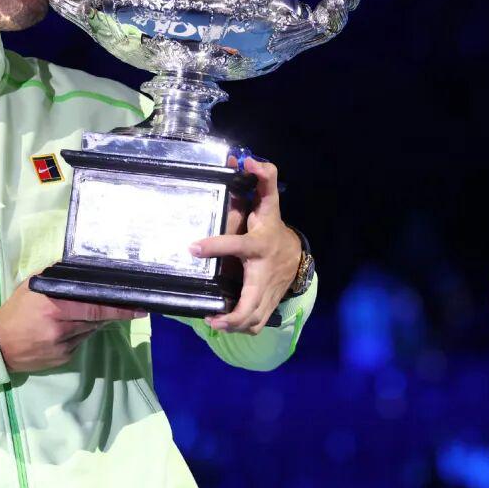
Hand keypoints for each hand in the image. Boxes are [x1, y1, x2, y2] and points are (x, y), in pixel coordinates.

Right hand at [0, 277, 146, 372]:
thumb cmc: (15, 311)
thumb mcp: (32, 287)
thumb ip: (55, 279)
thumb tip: (79, 271)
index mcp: (54, 306)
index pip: (94, 306)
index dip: (119, 308)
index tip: (139, 307)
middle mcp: (61, 327)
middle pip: (96, 319)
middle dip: (112, 313)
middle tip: (129, 307)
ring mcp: (63, 346)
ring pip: (90, 331)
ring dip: (92, 323)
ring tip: (78, 315)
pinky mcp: (64, 358)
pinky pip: (80, 343)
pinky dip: (79, 334)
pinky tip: (66, 330)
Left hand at [189, 156, 301, 334]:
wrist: (295, 253)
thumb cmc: (272, 225)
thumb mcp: (268, 202)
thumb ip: (263, 179)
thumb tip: (248, 160)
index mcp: (258, 245)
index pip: (237, 245)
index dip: (216, 246)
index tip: (192, 247)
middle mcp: (264, 272)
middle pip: (252, 301)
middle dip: (232, 313)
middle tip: (210, 316)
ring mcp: (269, 291)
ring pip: (255, 317)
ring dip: (235, 324)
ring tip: (214, 321)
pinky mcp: (269, 303)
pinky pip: (258, 322)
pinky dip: (242, 327)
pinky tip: (225, 325)